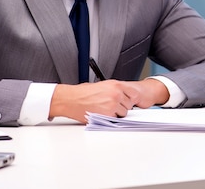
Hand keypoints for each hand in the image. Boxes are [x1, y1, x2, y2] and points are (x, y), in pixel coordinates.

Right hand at [49, 78, 169, 122]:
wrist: (71, 99)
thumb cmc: (83, 93)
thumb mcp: (102, 85)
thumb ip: (115, 90)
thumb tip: (124, 96)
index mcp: (116, 85)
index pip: (134, 94)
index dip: (130, 99)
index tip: (129, 102)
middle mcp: (116, 93)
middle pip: (129, 105)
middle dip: (122, 107)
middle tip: (109, 106)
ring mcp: (113, 104)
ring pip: (123, 113)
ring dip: (116, 114)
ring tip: (103, 109)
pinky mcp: (108, 114)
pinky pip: (115, 119)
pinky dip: (109, 119)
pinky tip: (100, 114)